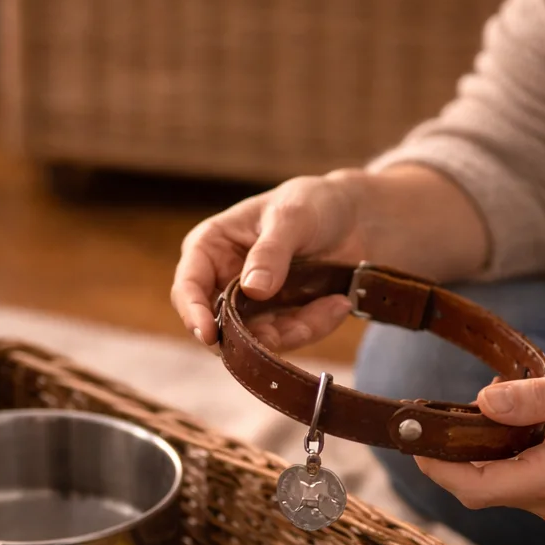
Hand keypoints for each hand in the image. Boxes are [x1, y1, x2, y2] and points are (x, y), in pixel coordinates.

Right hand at [172, 171, 368, 350]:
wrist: (355, 219)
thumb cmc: (313, 204)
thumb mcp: (292, 218)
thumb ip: (271, 252)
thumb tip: (252, 289)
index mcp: (211, 247)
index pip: (188, 287)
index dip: (193, 313)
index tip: (209, 334)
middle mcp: (223, 281)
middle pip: (218, 325)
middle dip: (253, 335)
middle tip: (292, 330)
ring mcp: (251, 305)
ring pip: (257, 340)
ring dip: (296, 330)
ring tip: (334, 303)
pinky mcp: (278, 320)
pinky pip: (289, 338)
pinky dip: (315, 326)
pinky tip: (338, 303)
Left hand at [415, 357, 544, 523]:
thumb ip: (538, 397)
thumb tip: (482, 401)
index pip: (476, 488)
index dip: (435, 465)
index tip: (409, 431)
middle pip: (478, 490)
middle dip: (444, 457)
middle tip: (419, 413)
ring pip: (493, 485)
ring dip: (467, 454)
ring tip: (447, 412)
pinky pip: (513, 479)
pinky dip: (492, 453)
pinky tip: (490, 420)